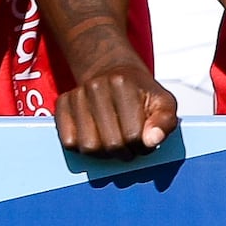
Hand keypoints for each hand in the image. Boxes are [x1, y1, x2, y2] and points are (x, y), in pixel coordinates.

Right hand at [52, 57, 179, 160]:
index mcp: (123, 83)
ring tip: (112, 142)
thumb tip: (151, 141)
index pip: (134, 135)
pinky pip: (68, 142)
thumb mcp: (163, 103)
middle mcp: (95, 86)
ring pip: (88, 147)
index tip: (144, 140)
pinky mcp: (61, 104)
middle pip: (110, 144)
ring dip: (103, 154)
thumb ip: (164, 122)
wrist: (112, 72)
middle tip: (129, 145)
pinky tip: (94, 136)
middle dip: (124, 152)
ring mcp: (76, 95)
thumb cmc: (140, 93)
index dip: (142, 146)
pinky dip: (82, 147)